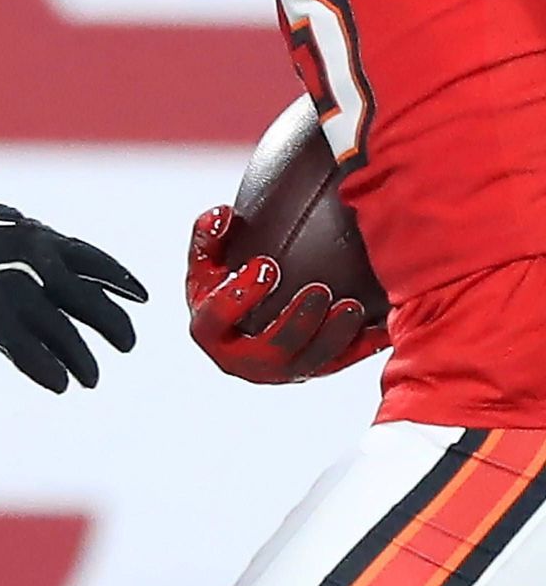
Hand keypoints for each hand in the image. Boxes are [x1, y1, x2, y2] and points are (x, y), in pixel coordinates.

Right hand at [0, 180, 146, 392]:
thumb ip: (15, 263)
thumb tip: (28, 287)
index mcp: (37, 237)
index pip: (91, 260)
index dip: (118, 280)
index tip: (142, 297)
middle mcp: (36, 260)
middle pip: (88, 299)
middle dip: (111, 323)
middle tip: (127, 344)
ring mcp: (15, 286)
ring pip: (63, 330)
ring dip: (81, 357)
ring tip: (91, 377)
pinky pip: (26, 347)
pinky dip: (45, 368)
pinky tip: (60, 383)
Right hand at [186, 206, 388, 383]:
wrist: (244, 316)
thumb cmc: (223, 283)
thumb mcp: (207, 259)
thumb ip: (208, 235)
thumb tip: (223, 215)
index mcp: (211, 330)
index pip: (216, 319)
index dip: (239, 295)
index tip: (266, 264)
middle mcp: (243, 358)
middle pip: (269, 351)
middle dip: (296, 323)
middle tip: (318, 290)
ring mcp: (279, 369)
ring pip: (308, 363)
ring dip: (332, 336)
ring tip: (351, 306)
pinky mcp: (310, 370)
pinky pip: (339, 362)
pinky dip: (361, 346)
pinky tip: (379, 326)